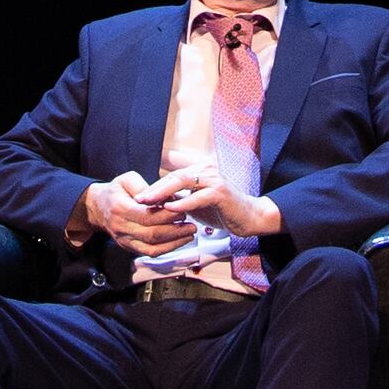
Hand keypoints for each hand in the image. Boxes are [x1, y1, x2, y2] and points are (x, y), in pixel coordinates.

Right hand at [84, 170, 193, 251]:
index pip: (147, 216)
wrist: (97, 207)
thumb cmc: (116, 190)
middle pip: (151, 234)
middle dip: (174, 231)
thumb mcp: (127, 179)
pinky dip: (167, 249)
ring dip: (174, 243)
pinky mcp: (129, 247)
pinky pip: (149, 253)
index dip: (167, 215)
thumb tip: (165, 197)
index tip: (183, 210)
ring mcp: (124, 240)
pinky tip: (180, 242)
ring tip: (190, 235)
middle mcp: (121, 227)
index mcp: (120, 208)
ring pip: (152, 247)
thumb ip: (145, 187)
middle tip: (192, 225)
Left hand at [146, 168, 280, 240]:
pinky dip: (184, 203)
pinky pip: (198, 196)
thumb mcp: (197, 204)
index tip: (139, 196)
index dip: (155, 185)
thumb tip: (158, 202)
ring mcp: (214, 179)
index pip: (172, 175)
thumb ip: (181, 199)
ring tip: (149, 202)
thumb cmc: (222, 211)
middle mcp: (206, 170)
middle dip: (155, 188)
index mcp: (200, 171)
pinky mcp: (221, 192)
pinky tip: (171, 209)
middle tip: (139, 198)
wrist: (249, 218)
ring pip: (184, 182)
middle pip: (175, 176)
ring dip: (164, 192)